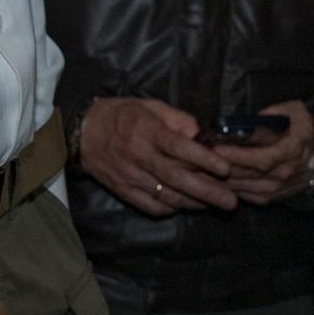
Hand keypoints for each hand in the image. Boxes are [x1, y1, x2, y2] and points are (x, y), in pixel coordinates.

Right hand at [78, 96, 240, 218]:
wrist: (82, 132)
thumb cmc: (121, 115)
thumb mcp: (149, 106)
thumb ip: (177, 119)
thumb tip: (200, 135)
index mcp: (146, 131)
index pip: (178, 148)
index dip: (203, 159)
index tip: (225, 168)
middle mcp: (138, 156)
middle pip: (176, 178)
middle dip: (207, 191)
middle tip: (231, 200)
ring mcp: (130, 176)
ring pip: (166, 195)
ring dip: (194, 203)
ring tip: (216, 205)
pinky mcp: (123, 191)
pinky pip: (150, 206)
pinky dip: (171, 208)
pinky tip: (186, 205)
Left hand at [210, 100, 313, 205]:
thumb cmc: (300, 128)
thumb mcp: (292, 112)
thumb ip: (270, 116)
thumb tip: (245, 123)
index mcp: (292, 149)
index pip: (262, 158)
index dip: (238, 155)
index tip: (216, 147)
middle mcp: (285, 172)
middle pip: (249, 174)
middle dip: (222, 166)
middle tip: (199, 157)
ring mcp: (278, 188)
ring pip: (244, 187)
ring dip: (221, 179)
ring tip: (200, 167)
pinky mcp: (270, 198)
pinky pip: (245, 195)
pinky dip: (228, 188)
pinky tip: (212, 178)